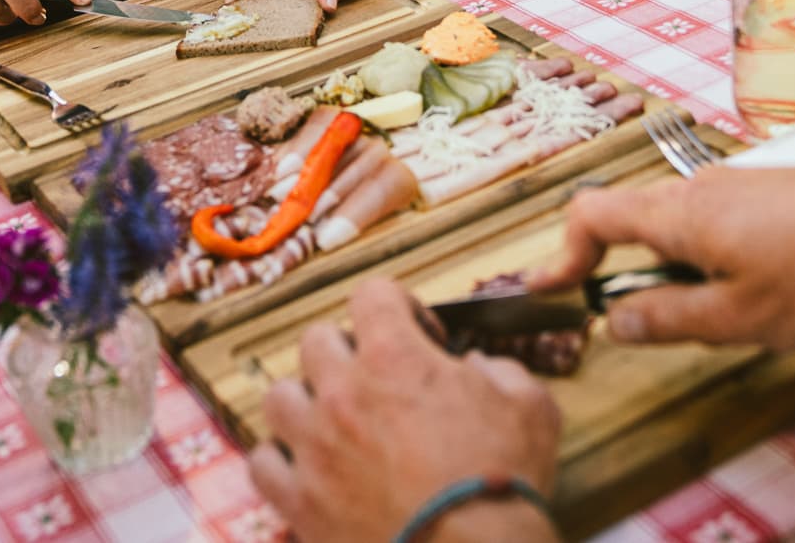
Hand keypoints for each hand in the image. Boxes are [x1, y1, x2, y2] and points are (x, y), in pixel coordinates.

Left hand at [250, 280, 562, 542]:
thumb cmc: (501, 485)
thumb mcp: (530, 408)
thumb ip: (499, 372)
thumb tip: (478, 369)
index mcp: (395, 358)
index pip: (372, 294)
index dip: (397, 305)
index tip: (417, 333)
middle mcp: (343, 393)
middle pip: (316, 340)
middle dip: (347, 350)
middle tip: (375, 377)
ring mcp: (315, 447)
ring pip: (279, 396)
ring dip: (305, 400)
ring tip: (333, 419)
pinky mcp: (301, 500)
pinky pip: (264, 464)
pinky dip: (281, 460)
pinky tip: (307, 466)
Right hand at [528, 166, 794, 350]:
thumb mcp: (740, 318)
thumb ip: (670, 319)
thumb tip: (613, 320)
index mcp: (677, 215)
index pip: (591, 214)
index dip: (564, 253)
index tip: (554, 289)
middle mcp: (698, 188)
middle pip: (636, 223)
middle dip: (635, 275)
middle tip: (658, 325)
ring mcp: (736, 183)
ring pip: (684, 227)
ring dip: (685, 271)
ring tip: (736, 314)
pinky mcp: (770, 190)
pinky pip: (721, 222)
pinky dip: (719, 257)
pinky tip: (769, 290)